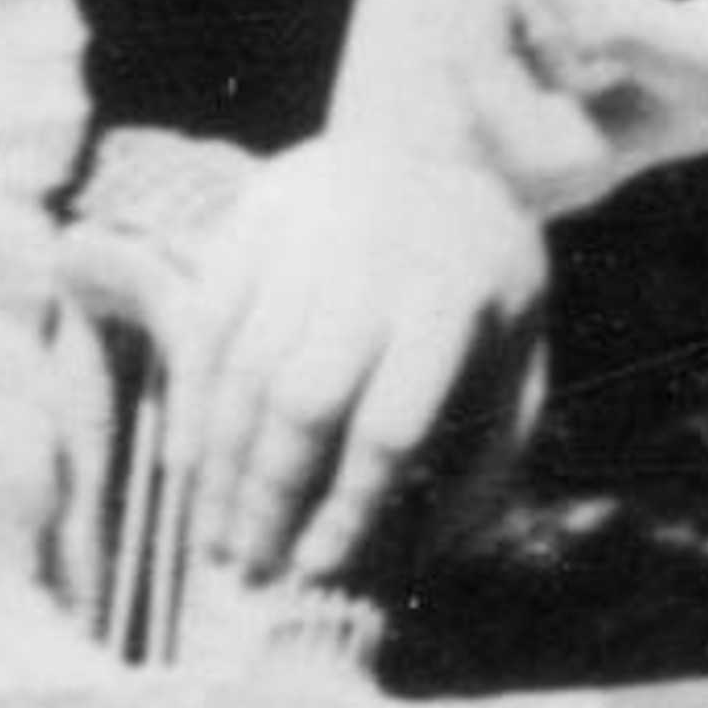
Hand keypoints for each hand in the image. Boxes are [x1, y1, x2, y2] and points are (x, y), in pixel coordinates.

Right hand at [171, 129, 549, 600]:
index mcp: (454, 305)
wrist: (437, 138)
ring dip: (224, 464)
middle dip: (268, 496)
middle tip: (246, 568)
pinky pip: (205, 322)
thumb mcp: (520, 351)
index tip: (315, 568)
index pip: (388, 427)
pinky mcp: (251, 220)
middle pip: (302, 401)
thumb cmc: (482, 273)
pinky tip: (187, 467)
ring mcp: (305, 238)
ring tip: (215, 536)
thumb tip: (430, 554)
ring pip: (244, 367)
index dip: (347, 506)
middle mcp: (373, 268)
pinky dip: (192, 401)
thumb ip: (490, 449)